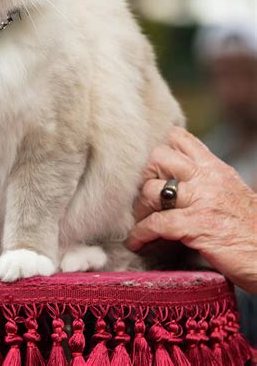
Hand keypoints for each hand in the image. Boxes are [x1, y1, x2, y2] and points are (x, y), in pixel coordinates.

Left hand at [129, 126, 256, 292]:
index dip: (159, 147)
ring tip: (141, 221)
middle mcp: (207, 178)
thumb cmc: (251, 230)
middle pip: (158, 157)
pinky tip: (137, 242)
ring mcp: (202, 201)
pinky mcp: (198, 226)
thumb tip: (176, 178)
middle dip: (144, 176)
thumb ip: (206, 180)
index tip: (149, 167)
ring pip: (152, 189)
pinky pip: (157, 224)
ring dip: (140, 208)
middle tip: (143, 196)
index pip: (180, 138)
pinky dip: (141, 233)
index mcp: (215, 168)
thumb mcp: (231, 193)